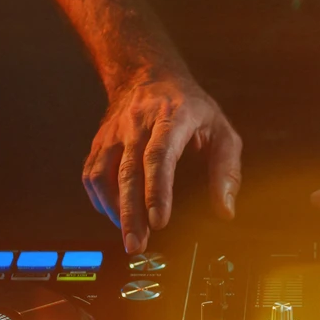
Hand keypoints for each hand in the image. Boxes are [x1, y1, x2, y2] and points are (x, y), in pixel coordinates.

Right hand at [82, 71, 241, 252]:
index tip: (159, 221)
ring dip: (114, 211)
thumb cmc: (190, 107)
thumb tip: (225, 211)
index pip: (159, 155)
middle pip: (128, 172)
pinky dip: (102, 201)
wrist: (146, 74)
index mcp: (171, 118)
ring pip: (103, 175)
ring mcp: (114, 134)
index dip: (158, 190)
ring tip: (129, 237)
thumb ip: (227, 171)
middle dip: (131, 212)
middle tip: (137, 245)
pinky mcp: (99, 143)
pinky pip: (92, 176)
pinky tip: (116, 217)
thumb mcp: (221, 130)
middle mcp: (137, 124)